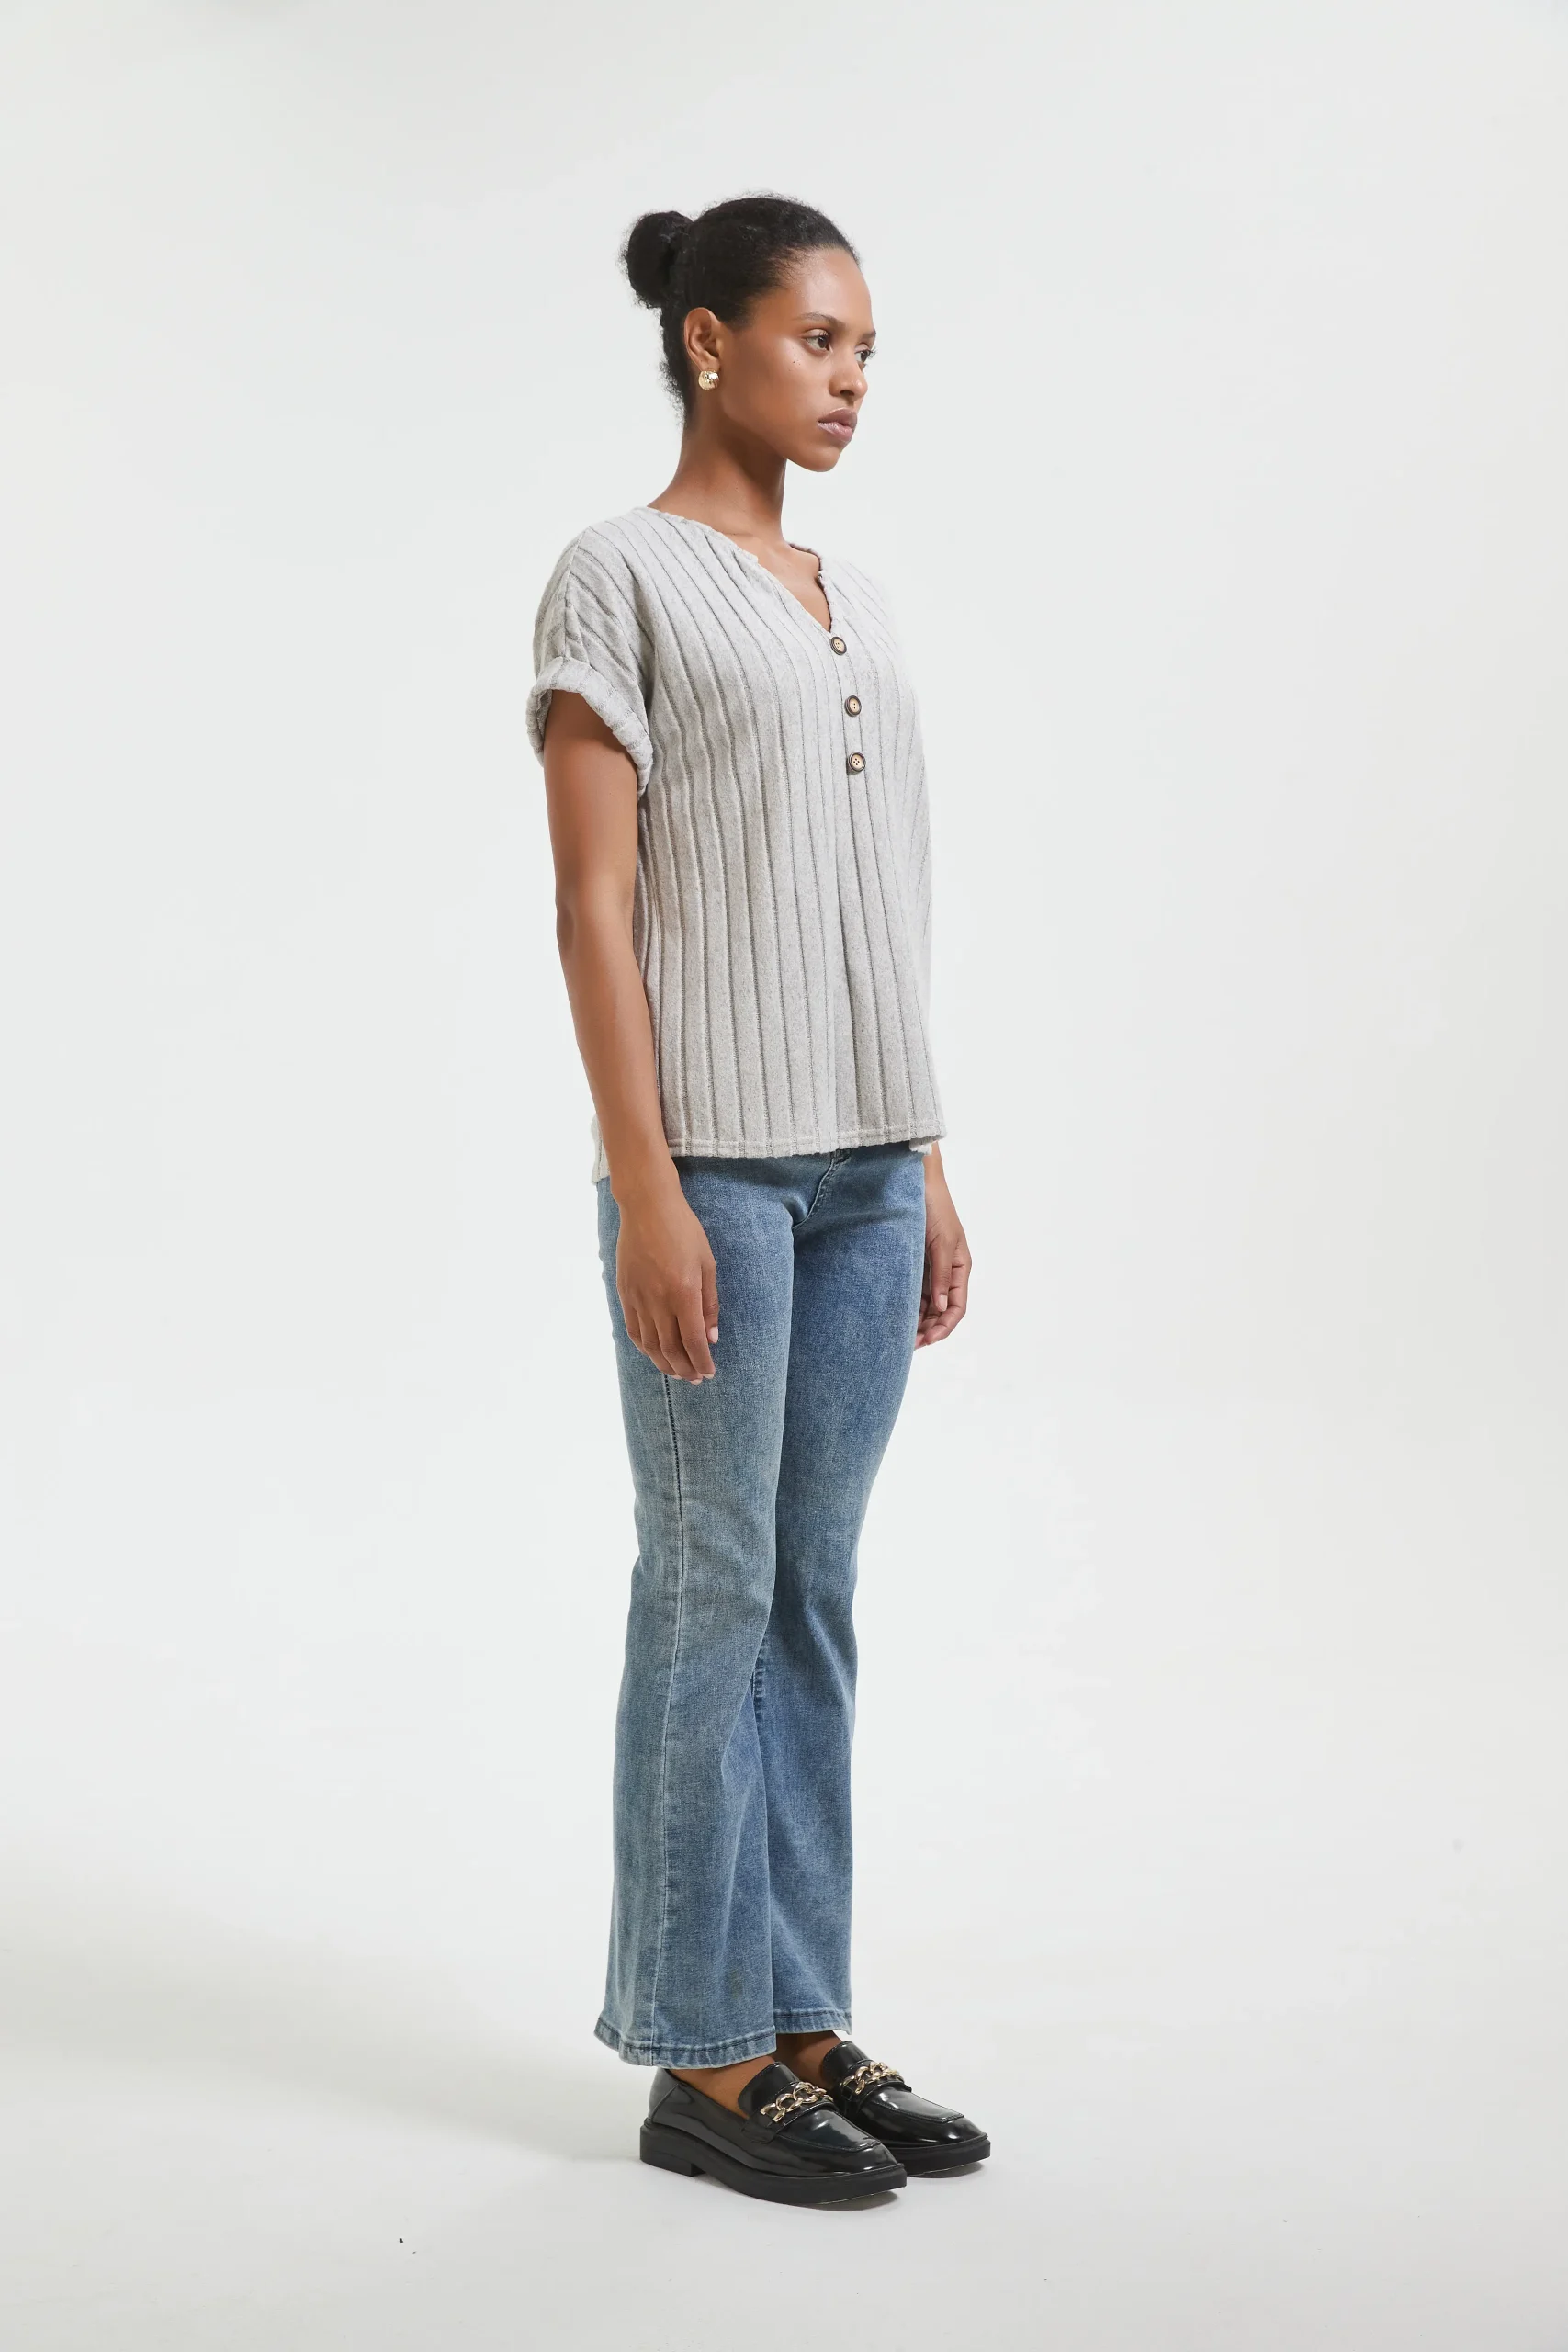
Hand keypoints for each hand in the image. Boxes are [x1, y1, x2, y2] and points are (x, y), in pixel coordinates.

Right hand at [614, 1172, 719, 1383]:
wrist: (647, 1207)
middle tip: (696, 1378)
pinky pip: (634, 1330)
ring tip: (678, 1373)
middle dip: (685, 1368)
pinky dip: (645, 1348)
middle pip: (671, 1349)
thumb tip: (712, 1337)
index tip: (709, 1372)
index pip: (693, 1341)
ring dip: (665, 1364)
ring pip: (650, 1345)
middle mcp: (658, 1300)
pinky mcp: (624, 1293)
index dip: (702, 1361)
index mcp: (683, 1293)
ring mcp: (638, 1298)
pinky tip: (654, 1354)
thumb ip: (709, 1303)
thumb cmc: (684, 1230)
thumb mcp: (707, 1263)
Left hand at [916, 1154, 969, 1347]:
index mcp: (960, 1268)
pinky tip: (892, 1316)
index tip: (926, 1340)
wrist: (914, 1181)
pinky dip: (905, 1306)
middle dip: (927, 1330)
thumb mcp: (941, 1241)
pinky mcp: (912, 1262)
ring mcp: (928, 1269)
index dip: (944, 1327)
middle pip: (940, 1311)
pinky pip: (911, 1291)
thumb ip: (941, 1275)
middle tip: (906, 1345)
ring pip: (924, 1305)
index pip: (956, 1307)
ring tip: (898, 1336)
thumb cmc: (934, 1206)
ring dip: (915, 1321)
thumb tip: (940, 1307)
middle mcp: (946, 1272)